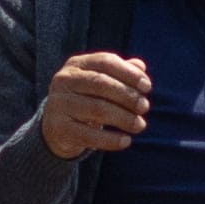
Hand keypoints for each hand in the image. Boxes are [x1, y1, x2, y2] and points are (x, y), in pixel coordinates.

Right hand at [37, 51, 153, 161]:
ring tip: (140, 125)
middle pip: (101, 83)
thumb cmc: (87, 99)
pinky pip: (89, 135)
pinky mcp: (59, 128)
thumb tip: (140, 66)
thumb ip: (120, 73)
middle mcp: (64, 81)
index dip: (129, 73)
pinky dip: (110, 139)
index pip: (105, 62)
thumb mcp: (101, 83)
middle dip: (127, 95)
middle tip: (144, 107)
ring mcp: (59, 104)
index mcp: (76, 64)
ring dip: (123, 118)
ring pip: (97, 109)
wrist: (57, 126)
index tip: (147, 87)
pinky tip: (126, 141)